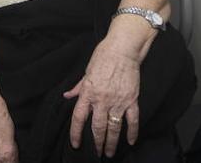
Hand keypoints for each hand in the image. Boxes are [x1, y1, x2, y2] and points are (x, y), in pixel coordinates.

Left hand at [64, 41, 141, 157]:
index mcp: (88, 93)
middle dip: (97, 143)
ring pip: (114, 127)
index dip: (75, 133)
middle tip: (97, 153)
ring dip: (112, 142)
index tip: (76, 144)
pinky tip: (130, 141)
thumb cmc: (103, 56)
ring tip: (110, 152)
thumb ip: (78, 87)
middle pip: (97, 127)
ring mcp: (118, 101)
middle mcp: (102, 99)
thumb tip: (67, 95)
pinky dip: (132, 132)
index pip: (79, 118)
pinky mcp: (132, 99)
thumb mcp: (86, 72)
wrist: (123, 48)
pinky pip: (132, 119)